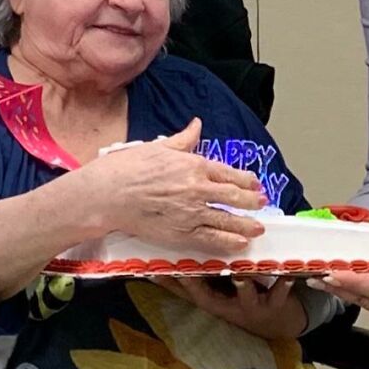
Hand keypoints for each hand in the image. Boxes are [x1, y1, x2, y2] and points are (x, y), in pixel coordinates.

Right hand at [78, 118, 266, 255]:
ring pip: (228, 220)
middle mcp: (198, 189)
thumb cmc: (126, 168)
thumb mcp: (157, 147)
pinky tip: (239, 243)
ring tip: (258, 227)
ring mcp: (192, 213)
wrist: (106, 195)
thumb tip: (196, 125)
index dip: (245, 180)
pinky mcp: (181, 233)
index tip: (254, 183)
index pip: (229, 173)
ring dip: (247, 224)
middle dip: (252, 201)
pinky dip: (229, 241)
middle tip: (262, 203)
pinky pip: (212, 239)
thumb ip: (183, 139)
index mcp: (193, 165)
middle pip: (235, 197)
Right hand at [153, 276, 306, 338]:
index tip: (162, 266)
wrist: (277, 323)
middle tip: (192, 269)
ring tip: (240, 274)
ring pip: (245, 295)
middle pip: (210, 296)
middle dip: (201, 284)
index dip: (175, 279)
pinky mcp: (274, 305)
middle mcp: (227, 306)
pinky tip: (287, 275)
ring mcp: (250, 307)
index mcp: (211, 301)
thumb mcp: (211, 296)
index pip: (188, 290)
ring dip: (243, 284)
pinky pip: (280, 295)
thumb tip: (154, 271)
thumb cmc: (237, 301)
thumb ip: (185, 285)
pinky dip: (283, 284)